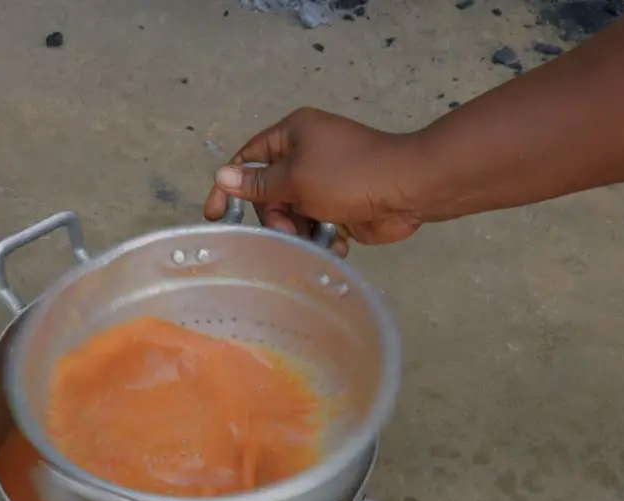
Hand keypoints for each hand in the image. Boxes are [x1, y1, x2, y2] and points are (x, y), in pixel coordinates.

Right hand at [203, 107, 428, 254]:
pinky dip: (321, 237)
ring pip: (291, 214)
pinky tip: (334, 243)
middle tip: (288, 230)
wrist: (408, 190)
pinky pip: (316, 226)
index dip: (230, 185)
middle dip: (275, 216)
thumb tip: (221, 176)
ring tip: (314, 238)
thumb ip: (258, 182)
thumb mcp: (296, 177)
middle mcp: (306, 155)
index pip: (248, 158)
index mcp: (293, 135)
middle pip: (269, 192)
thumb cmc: (349, 174)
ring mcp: (324, 182)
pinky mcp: (340, 207)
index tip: (215, 215)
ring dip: (298, 231)